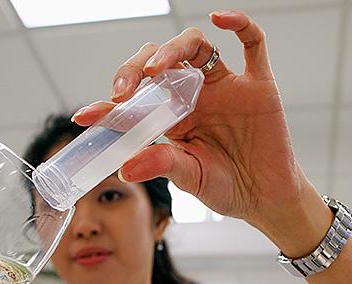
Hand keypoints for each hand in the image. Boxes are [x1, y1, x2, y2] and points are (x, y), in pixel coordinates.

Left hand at [73, 10, 315, 230]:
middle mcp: (193, 95)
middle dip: (135, 69)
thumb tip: (126, 167)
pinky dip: (239, 24)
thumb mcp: (189, 178)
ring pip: (194, 46)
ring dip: (172, 50)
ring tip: (156, 69)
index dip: (108, 105)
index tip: (85, 115)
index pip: (135, 102)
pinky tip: (219, 18)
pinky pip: (252, 43)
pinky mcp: (257, 84)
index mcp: (171, 118)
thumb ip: (161, 165)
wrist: (266, 197)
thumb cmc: (225, 187)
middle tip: (123, 91)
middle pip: (158, 62)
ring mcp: (224, 86)